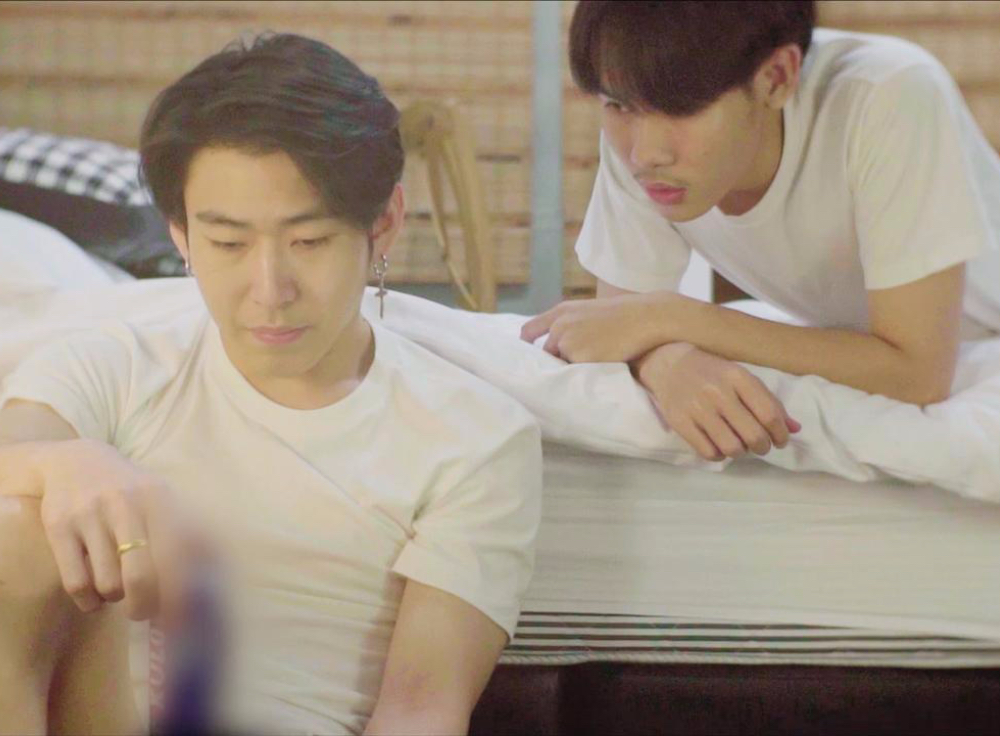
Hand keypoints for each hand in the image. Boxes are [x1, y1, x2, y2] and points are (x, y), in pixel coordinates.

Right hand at [34, 439, 192, 620]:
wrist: (75, 461)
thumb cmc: (131, 492)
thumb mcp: (163, 501)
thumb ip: (189, 536)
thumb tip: (211, 585)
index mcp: (160, 499)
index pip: (178, 556)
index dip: (180, 595)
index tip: (179, 619)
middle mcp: (126, 504)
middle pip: (141, 578)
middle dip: (144, 606)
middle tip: (141, 611)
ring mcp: (90, 514)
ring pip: (108, 584)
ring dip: (114, 598)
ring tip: (116, 587)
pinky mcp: (58, 526)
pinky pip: (76, 583)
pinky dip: (88, 601)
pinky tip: (93, 595)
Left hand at [520, 294, 677, 362]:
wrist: (645, 317)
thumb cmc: (622, 315)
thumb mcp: (589, 311)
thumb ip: (570, 324)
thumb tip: (558, 344)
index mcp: (560, 312)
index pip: (529, 331)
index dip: (526, 345)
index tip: (528, 355)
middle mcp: (559, 326)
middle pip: (548, 353)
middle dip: (559, 360)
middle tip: (578, 364)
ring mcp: (568, 343)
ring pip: (563, 364)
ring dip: (573, 367)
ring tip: (597, 361)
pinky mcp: (580, 358)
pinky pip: (577, 373)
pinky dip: (586, 373)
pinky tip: (603, 364)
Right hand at [635, 343, 800, 460]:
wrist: (669, 365)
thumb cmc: (712, 372)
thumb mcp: (742, 378)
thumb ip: (769, 402)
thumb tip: (795, 429)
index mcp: (738, 377)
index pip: (769, 414)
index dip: (781, 434)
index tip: (781, 440)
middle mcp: (718, 392)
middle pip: (753, 436)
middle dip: (764, 447)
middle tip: (761, 446)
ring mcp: (697, 408)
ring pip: (732, 448)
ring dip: (742, 453)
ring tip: (740, 446)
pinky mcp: (680, 422)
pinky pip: (708, 452)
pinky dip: (720, 455)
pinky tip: (720, 446)